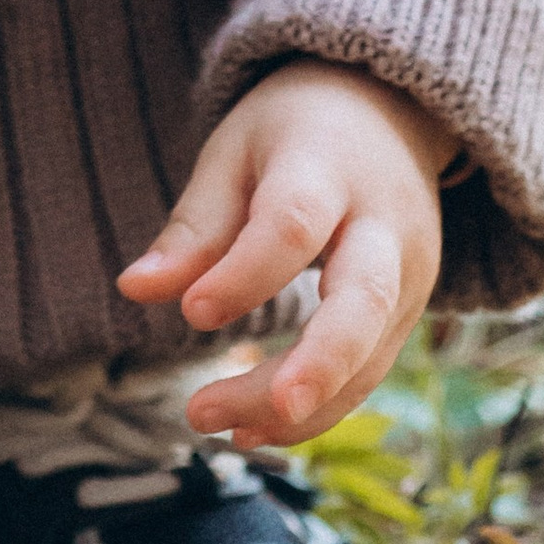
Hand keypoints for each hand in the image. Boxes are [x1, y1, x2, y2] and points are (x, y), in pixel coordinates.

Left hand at [116, 59, 454, 446]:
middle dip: (311, 366)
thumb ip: (193, 226)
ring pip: (370, 354)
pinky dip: (316, 411)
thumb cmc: (292, 133)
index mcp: (328, 166)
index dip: (245, 274)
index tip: (193, 313)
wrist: (389, 113)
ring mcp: (409, 272)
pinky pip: (369, 372)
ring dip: (299, 409)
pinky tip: (252, 431)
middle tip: (245, 418)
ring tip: (222, 430)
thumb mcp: (233, 154)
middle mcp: (384, 223)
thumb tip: (132, 289)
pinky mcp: (410, 311)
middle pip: (362, 300)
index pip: (293, 224)